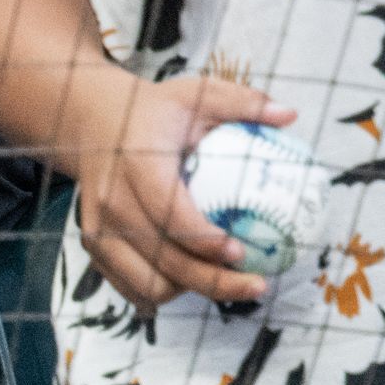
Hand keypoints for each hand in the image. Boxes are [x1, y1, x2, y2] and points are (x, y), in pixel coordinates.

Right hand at [68, 71, 296, 310]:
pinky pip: (132, 287)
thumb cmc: (157, 111)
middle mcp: (112, 204)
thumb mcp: (199, 94)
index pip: (169, 214)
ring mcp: (98, 231)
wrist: (94, 124)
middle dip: (213, 281)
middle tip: (258, 285)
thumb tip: (290, 114)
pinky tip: (199, 277)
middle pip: (164, 260)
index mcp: (138, 166)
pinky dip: (167, 290)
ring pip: (147, 284)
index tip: (241, 252)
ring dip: (192, 289)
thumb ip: (244, 103)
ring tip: (231, 280)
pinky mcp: (95, 248)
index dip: (203, 240)